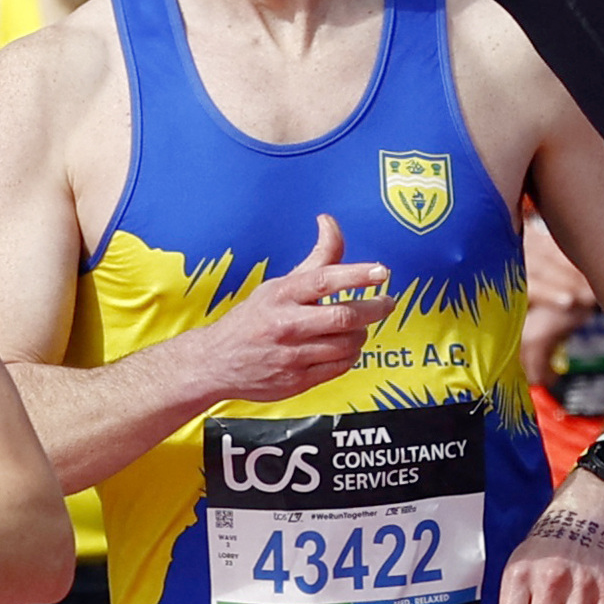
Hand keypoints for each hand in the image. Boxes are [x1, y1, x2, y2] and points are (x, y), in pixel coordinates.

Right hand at [190, 216, 387, 404]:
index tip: (381, 272)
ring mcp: (291, 355)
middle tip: (386, 302)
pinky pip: (340, 367)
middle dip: (374, 309)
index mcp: (281, 295)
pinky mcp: (296, 381)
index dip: (357, 275)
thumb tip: (329, 221)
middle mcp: (286, 324)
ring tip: (358, 326)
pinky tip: (345, 347)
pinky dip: (351, 355)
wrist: (216, 362)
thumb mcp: (279, 285)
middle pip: (343, 317)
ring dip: (361, 333)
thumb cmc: (254, 319)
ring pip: (346, 344)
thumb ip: (315, 259)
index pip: (324, 280)